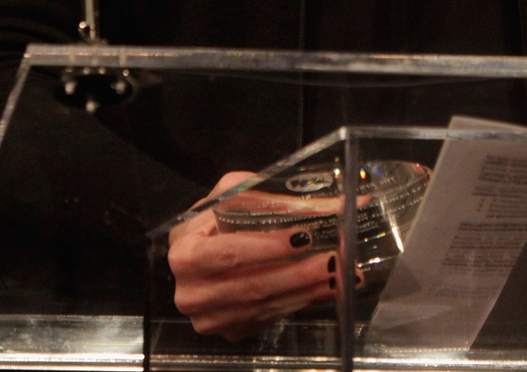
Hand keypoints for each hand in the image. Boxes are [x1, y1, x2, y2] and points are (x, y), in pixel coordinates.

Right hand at [168, 171, 360, 340]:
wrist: (197, 254)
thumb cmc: (213, 219)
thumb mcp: (233, 196)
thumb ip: (275, 199)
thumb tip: (334, 205)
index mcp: (186, 255)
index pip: (230, 253)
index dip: (267, 247)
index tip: (302, 237)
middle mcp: (193, 294)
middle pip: (253, 286)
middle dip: (299, 273)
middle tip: (333, 259)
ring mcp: (212, 319)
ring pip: (266, 306)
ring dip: (307, 291)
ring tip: (341, 274)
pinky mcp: (232, 331)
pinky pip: (271, 318)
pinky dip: (302, 302)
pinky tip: (326, 288)